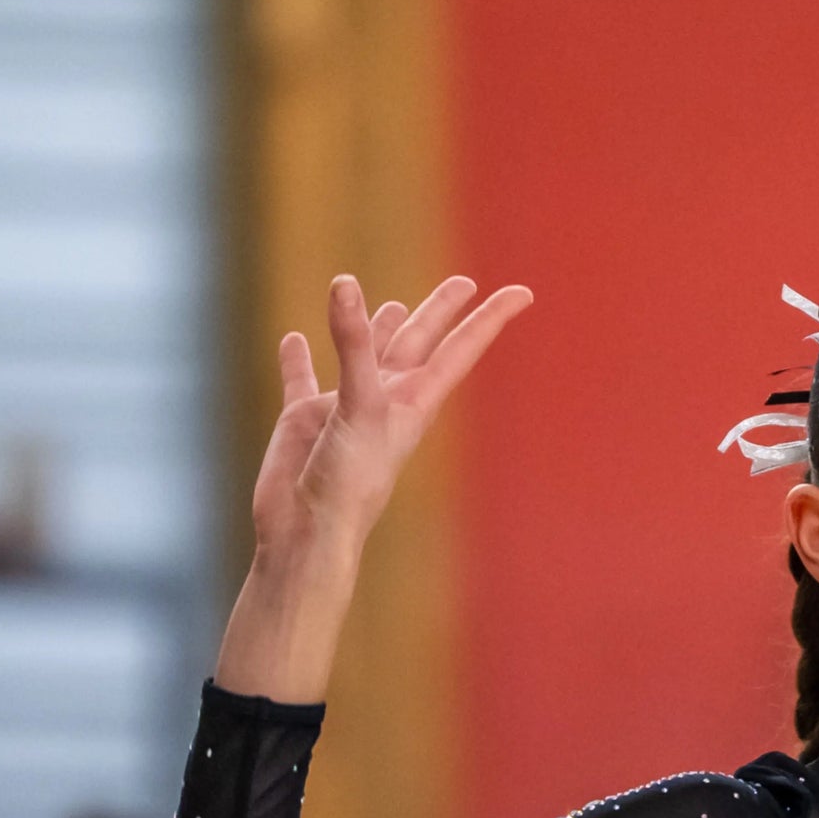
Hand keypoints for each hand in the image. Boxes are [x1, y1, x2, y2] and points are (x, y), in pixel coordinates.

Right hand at [252, 274, 532, 559]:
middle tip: (465, 283)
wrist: (307, 534)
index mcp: (413, 403)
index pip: (459, 349)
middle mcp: (384, 402)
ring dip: (374, 332)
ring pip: (363, 358)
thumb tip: (344, 284)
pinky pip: (303, 380)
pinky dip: (299, 360)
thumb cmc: (347, 482)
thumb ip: (353, 347)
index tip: (524, 291)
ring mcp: (345, 410)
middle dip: (440, 313)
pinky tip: (294, 339)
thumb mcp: (359, 406)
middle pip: (418, 343)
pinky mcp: (305, 420)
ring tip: (390, 306)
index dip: (490, 319)